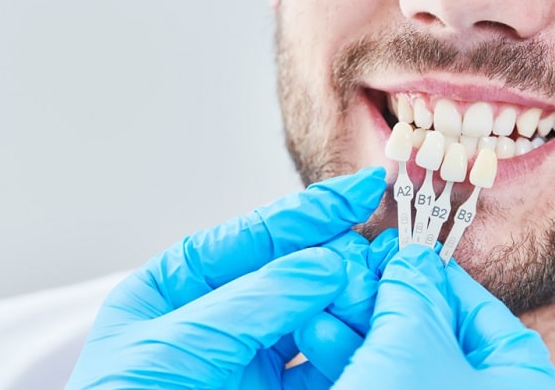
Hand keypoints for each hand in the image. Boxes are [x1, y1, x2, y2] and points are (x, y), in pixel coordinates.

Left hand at [66, 167, 386, 389]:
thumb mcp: (179, 342)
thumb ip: (254, 300)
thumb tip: (324, 265)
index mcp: (180, 283)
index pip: (256, 235)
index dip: (313, 210)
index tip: (363, 190)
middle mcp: (218, 314)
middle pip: (291, 272)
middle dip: (335, 258)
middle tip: (375, 251)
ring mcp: (246, 355)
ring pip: (312, 316)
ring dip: (346, 303)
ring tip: (373, 290)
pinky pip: (318, 365)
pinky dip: (344, 349)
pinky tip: (361, 334)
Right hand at [325, 245, 554, 389]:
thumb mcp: (413, 346)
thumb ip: (415, 291)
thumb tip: (411, 258)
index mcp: (520, 381)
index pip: (483, 310)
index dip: (436, 273)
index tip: (401, 253)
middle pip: (436, 331)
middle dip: (384, 298)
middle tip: (355, 270)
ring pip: (401, 359)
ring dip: (356, 327)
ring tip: (323, 299)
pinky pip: (382, 381)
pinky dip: (351, 361)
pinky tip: (317, 334)